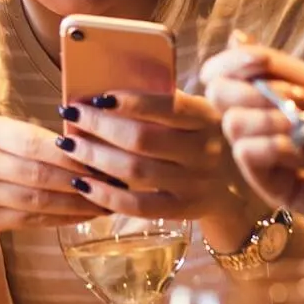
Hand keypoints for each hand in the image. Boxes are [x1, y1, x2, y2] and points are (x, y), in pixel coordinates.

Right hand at [0, 115, 102, 238]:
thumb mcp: (2, 137)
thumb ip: (36, 139)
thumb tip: (92, 145)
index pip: (32, 142)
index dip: (68, 153)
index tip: (101, 159)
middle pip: (37, 173)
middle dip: (78, 180)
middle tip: (111, 184)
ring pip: (37, 200)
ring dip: (75, 203)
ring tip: (104, 202)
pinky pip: (30, 220)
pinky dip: (60, 219)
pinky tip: (83, 216)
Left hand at [58, 91, 238, 220]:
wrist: (235, 181)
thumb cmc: (199, 135)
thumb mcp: (194, 113)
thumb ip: (162, 100)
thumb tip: (105, 93)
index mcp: (207, 117)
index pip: (168, 106)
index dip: (130, 101)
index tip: (96, 97)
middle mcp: (204, 151)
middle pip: (143, 139)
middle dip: (100, 126)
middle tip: (70, 115)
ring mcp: (195, 184)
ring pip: (136, 171)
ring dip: (95, 157)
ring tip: (68, 144)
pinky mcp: (184, 209)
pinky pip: (138, 206)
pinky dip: (106, 195)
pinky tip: (82, 183)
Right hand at [200, 39, 303, 254]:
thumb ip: (278, 67)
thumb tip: (236, 36)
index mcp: (284, 94)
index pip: (230, 73)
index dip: (232, 63)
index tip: (256, 62)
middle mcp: (272, 122)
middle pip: (224, 98)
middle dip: (250, 92)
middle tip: (295, 101)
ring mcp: (273, 157)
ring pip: (234, 127)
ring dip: (266, 121)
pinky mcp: (277, 190)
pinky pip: (249, 161)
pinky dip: (270, 149)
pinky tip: (302, 156)